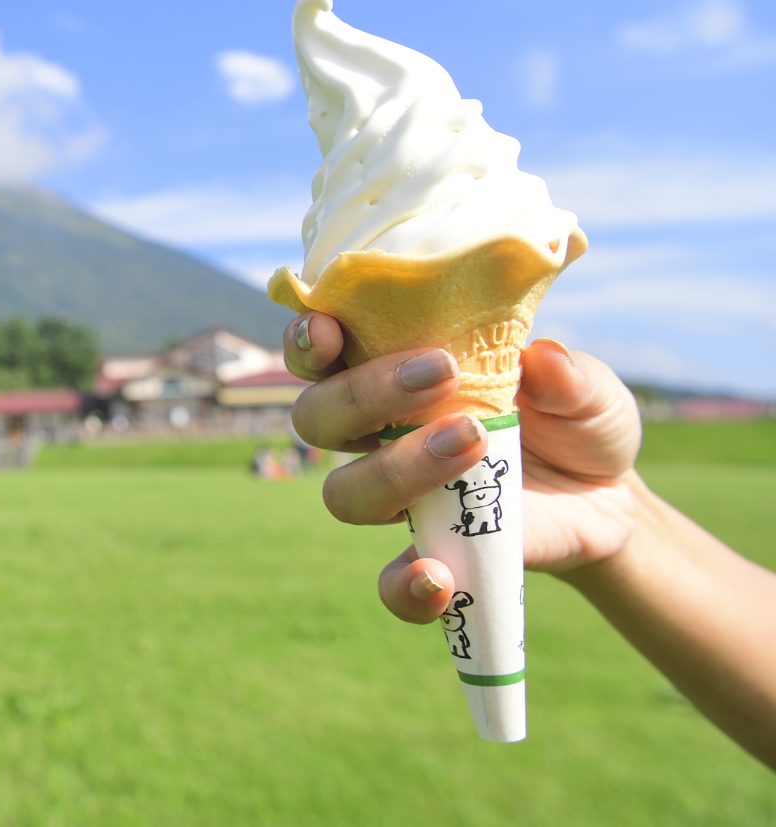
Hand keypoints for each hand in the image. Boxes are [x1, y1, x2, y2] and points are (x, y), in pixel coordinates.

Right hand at [283, 312, 644, 623]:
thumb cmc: (574, 419)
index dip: (309, 341)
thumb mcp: (587, 387)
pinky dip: (403, 585)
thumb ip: (568, 375)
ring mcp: (403, 499)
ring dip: (394, 469)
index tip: (330, 331)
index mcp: (395, 374)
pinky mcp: (434, 555)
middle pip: (317, 418)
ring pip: (344, 493)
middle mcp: (380, 435)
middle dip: (363, 394)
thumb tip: (543, 359)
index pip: (324, 355)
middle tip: (441, 375)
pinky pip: (390, 584)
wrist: (608, 495)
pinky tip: (440, 577)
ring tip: (473, 443)